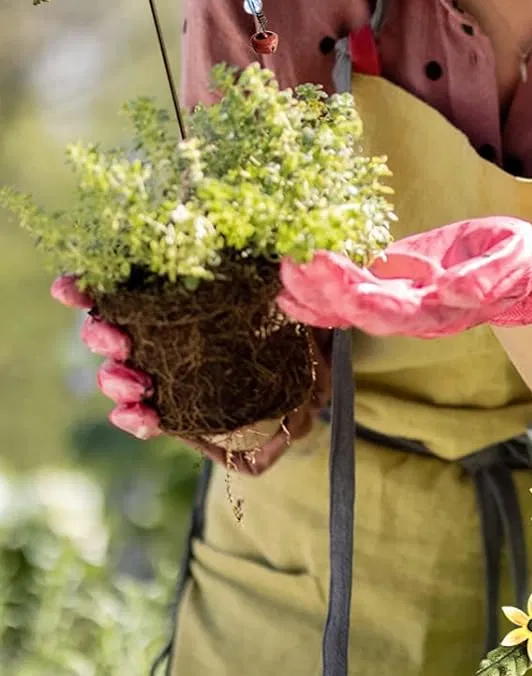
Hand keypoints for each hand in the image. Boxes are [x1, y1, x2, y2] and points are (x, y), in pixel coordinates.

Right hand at [51, 274, 321, 474]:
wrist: (318, 380)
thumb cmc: (296, 322)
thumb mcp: (289, 286)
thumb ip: (280, 267)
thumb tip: (290, 255)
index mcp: (173, 296)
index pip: (116, 285)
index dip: (85, 286)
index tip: (69, 289)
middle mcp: (159, 333)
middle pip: (105, 331)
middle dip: (100, 335)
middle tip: (118, 340)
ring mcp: (164, 374)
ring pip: (117, 377)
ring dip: (116, 380)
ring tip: (139, 385)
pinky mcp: (176, 414)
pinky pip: (143, 419)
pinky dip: (136, 420)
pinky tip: (146, 416)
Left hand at [276, 216, 531, 337]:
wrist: (512, 275)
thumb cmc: (514, 263)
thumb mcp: (512, 259)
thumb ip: (486, 276)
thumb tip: (450, 290)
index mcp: (442, 310)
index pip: (397, 310)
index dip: (362, 297)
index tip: (334, 274)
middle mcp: (413, 315)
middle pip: (361, 312)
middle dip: (326, 289)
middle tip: (296, 260)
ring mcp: (397, 303)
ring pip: (348, 307)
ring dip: (313, 291)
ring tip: (285, 266)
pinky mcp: (389, 287)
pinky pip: (346, 298)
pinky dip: (316, 298)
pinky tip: (288, 288)